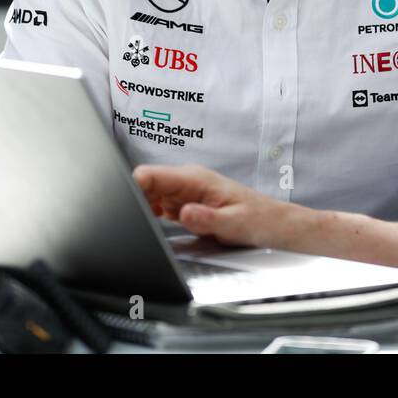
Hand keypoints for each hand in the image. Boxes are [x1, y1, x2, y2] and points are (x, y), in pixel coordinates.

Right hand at [132, 163, 296, 248]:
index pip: (153, 174)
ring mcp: (185, 191)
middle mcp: (187, 181)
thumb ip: (207, 218)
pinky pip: (160, 204)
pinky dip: (152, 213)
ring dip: (143, 206)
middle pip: (146, 183)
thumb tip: (184, 212)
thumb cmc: (258, 219)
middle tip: (135, 220)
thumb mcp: (234, 223)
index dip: (134, 185)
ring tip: (146, 223)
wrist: (271, 223)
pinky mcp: (185, 203)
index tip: (125, 200)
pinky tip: (156, 223)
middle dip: (136, 198)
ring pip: (150, 193)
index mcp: (196, 180)